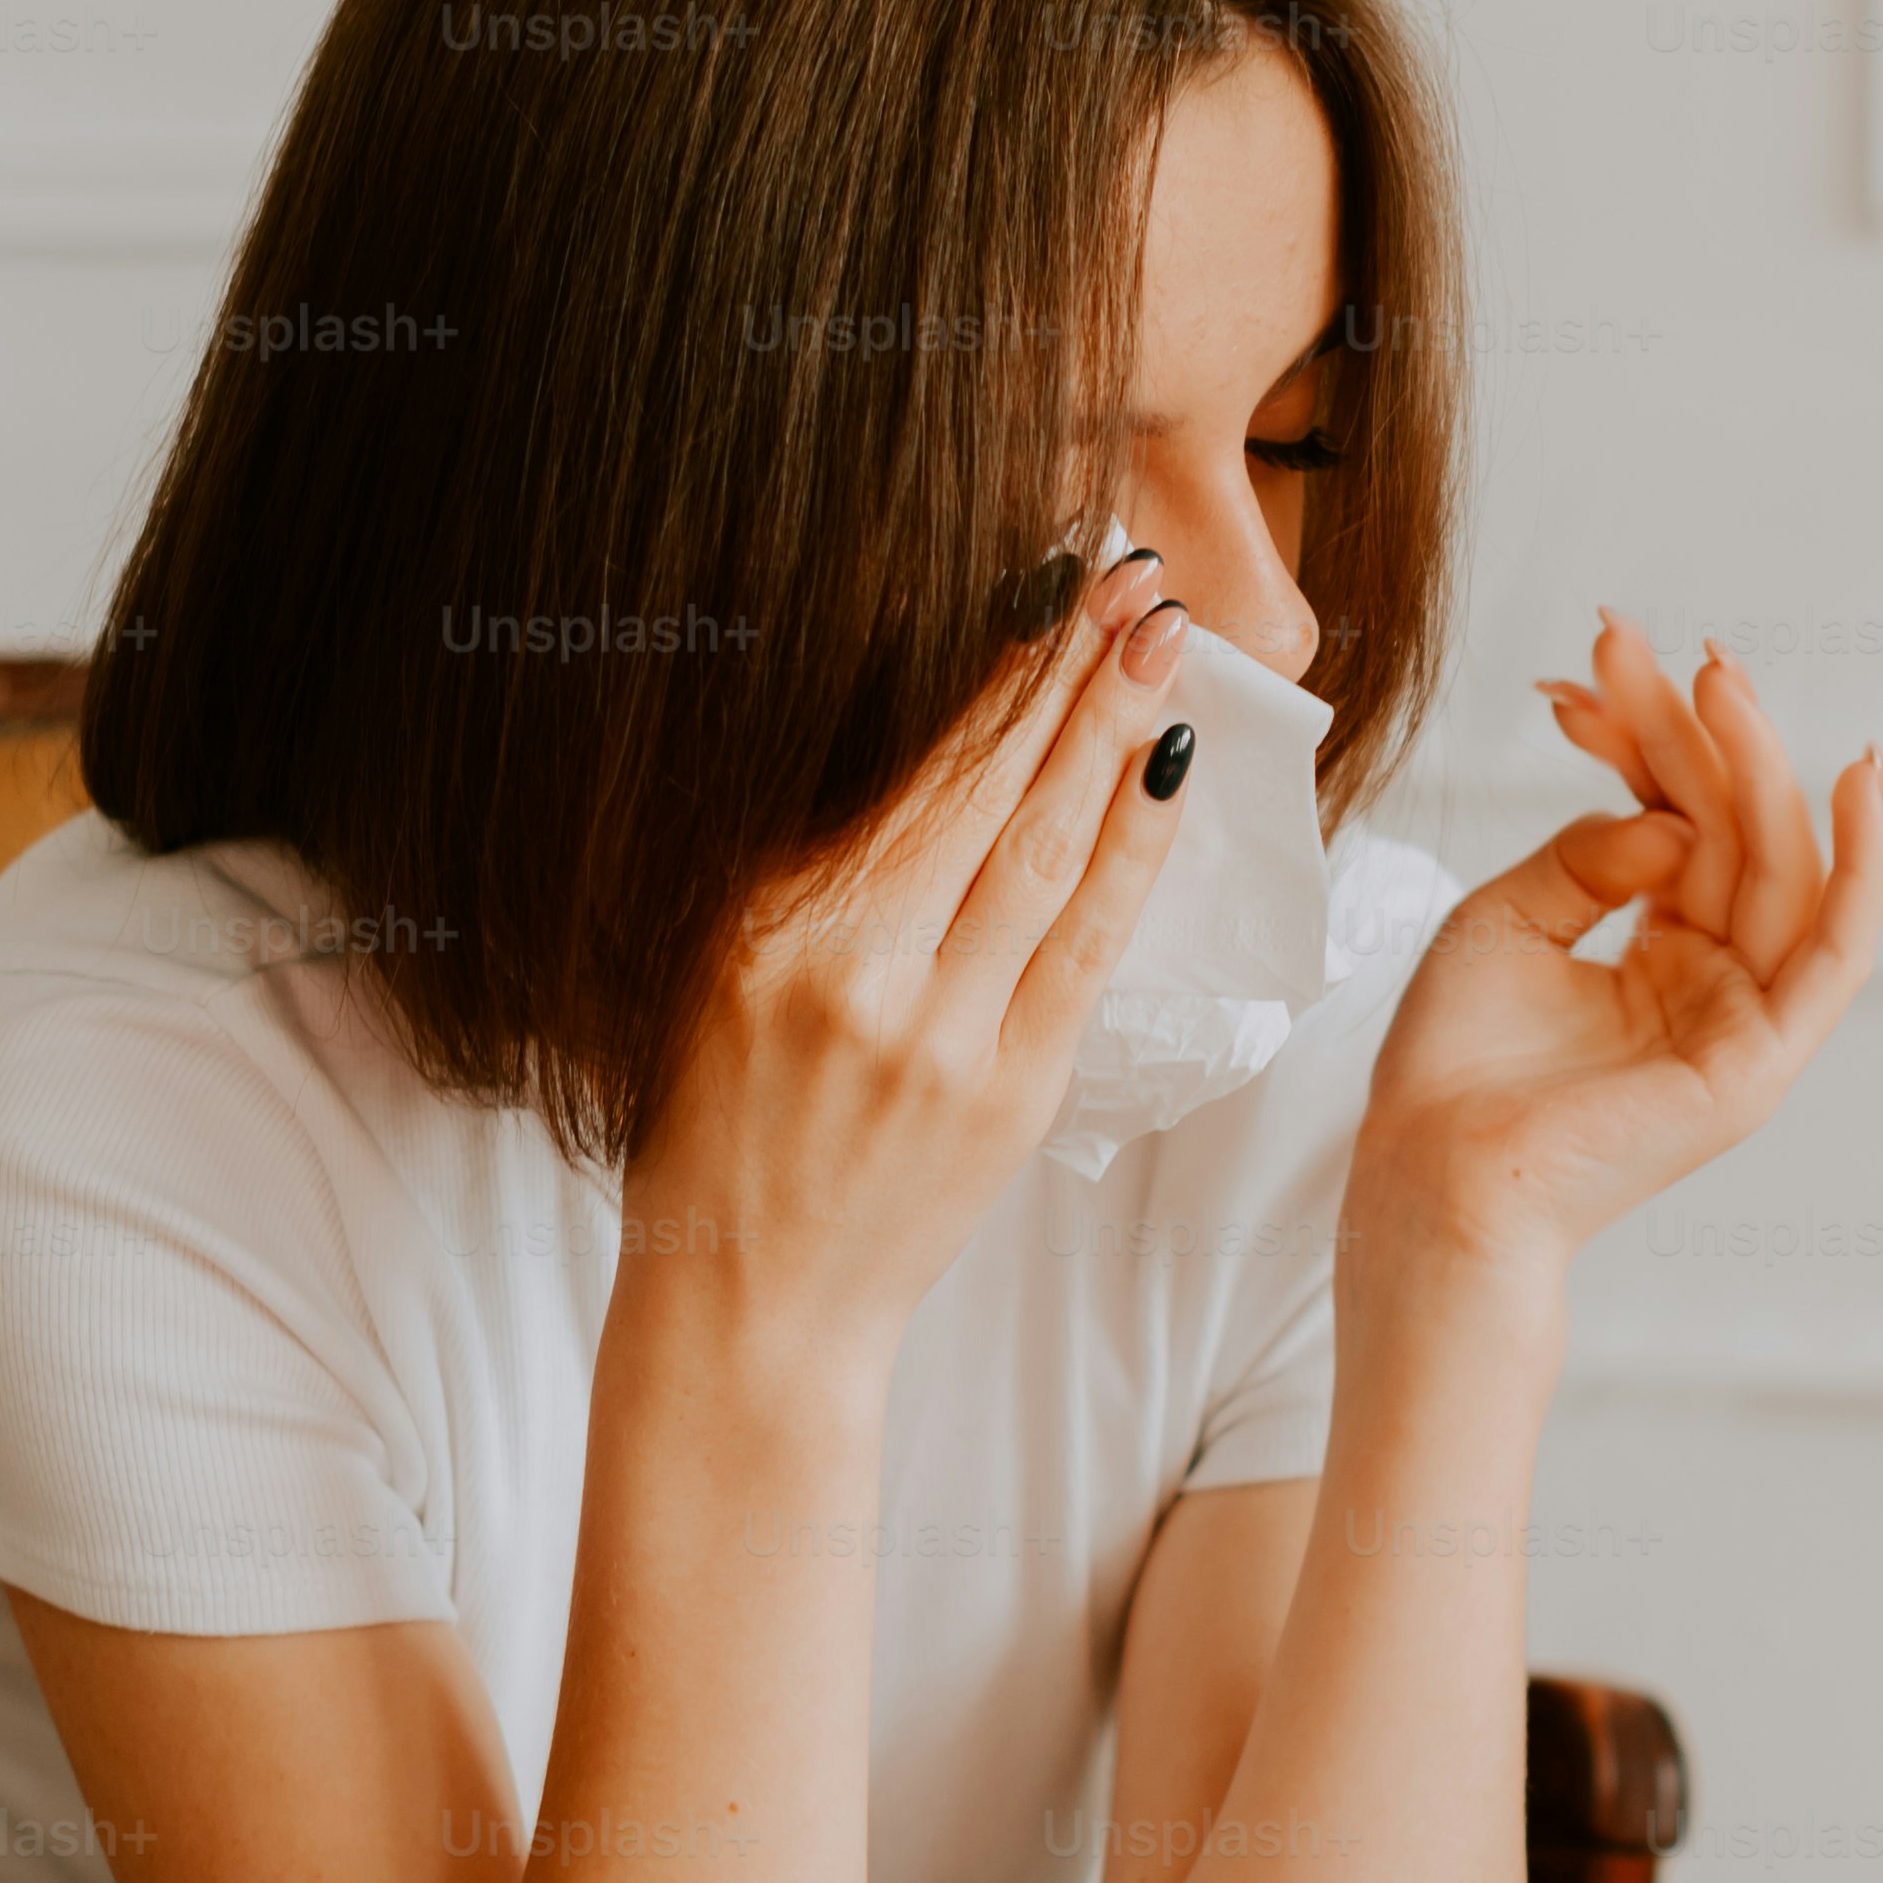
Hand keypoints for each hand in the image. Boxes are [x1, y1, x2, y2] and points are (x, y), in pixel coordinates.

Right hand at [624, 549, 1200, 1354]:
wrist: (754, 1305)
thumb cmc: (719, 1131)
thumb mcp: (714, 972)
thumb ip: (800, 864)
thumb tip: (914, 732)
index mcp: (770, 929)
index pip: (907, 768)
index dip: (993, 669)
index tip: (1050, 583)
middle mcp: (857, 973)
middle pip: (988, 789)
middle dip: (1070, 671)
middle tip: (1134, 577)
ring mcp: (944, 1037)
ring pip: (1048, 854)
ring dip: (1113, 734)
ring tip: (1164, 641)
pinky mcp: (1011, 1094)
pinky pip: (1089, 948)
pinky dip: (1133, 853)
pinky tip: (1167, 774)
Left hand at [1351, 610, 1882, 1288]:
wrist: (1433, 1173)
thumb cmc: (1451, 1068)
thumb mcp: (1506, 918)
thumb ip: (1590, 854)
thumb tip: (1669, 819)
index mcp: (1656, 957)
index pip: (1677, 822)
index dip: (1646, 737)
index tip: (1603, 658)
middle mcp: (1709, 983)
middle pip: (1732, 832)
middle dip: (1699, 735)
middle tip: (1657, 650)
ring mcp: (1739, 1020)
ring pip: (1781, 870)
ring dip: (1760, 768)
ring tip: (1718, 684)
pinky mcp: (1759, 1061)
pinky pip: (1835, 954)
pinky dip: (1861, 868)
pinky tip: (1857, 782)